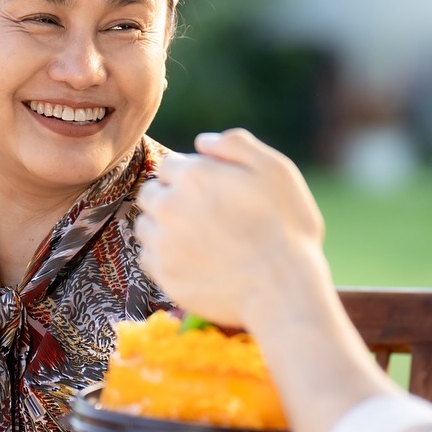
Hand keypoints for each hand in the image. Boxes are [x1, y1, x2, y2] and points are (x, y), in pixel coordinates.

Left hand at [135, 129, 325, 328]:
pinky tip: (190, 259)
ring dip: (162, 226)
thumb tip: (202, 142)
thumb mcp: (275, 169)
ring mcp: (163, 244)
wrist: (284, 289)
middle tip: (200, 213)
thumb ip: (236, 144)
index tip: (209, 190)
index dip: (190, 174)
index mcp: (193, 176)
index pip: (169, 165)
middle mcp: (169, 207)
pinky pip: (147, 258)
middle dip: (169, 197)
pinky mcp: (164, 276)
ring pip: (145, 225)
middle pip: (151, 193)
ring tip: (194, 237)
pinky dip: (162, 256)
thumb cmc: (286, 227)